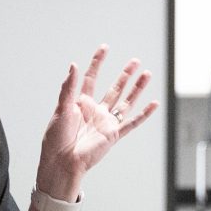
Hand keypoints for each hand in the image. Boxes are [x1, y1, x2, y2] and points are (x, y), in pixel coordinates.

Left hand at [37, 47, 157, 200]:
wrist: (62, 162)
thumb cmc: (56, 139)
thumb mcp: (61, 109)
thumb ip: (69, 88)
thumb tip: (74, 65)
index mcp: (80, 103)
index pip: (91, 78)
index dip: (98, 62)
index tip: (105, 48)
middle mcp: (95, 111)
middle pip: (114, 88)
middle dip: (125, 75)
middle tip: (135, 61)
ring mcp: (106, 123)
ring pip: (126, 102)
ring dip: (137, 89)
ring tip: (147, 74)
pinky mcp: (113, 135)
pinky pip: (131, 123)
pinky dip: (144, 114)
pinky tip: (154, 103)